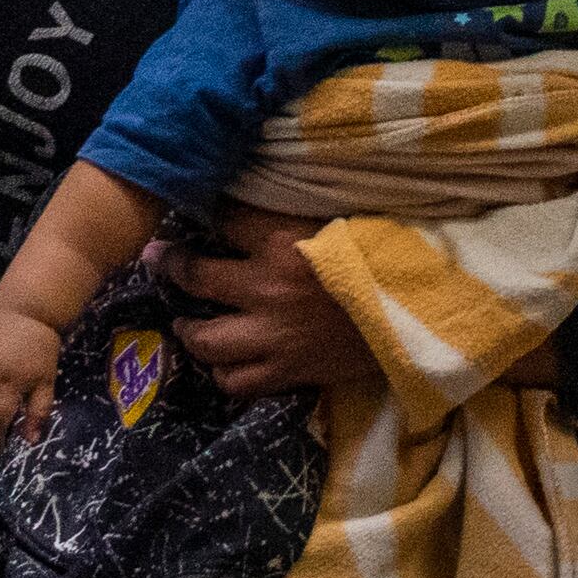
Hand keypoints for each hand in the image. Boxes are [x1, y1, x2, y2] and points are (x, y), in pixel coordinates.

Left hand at [161, 204, 386, 401]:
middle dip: (171, 266)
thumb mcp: (340, 222)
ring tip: (186, 322)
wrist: (418, 320)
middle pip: (197, 276)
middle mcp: (269, 289)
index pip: (225, 218)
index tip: (191, 210)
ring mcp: (274, 336)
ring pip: (205, 339)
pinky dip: (224, 371)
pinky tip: (225, 359)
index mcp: (286, 243)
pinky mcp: (287, 371)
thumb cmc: (384, 263)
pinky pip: (235, 381)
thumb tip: (253, 196)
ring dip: (190, 330)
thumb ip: (293, 213)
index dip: (205, 212)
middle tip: (159, 261)